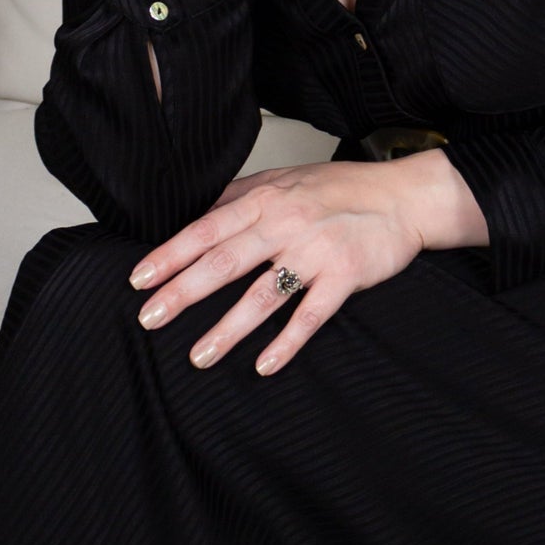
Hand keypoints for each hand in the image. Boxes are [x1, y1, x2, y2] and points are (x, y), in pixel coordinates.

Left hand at [127, 152, 488, 374]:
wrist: (404, 195)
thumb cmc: (342, 188)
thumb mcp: (287, 179)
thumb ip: (242, 196)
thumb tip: (197, 214)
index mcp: (266, 198)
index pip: (207, 228)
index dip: (171, 255)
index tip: (139, 279)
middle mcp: (286, 222)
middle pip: (225, 261)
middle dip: (183, 292)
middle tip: (150, 319)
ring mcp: (316, 250)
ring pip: (262, 295)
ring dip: (227, 329)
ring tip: (198, 357)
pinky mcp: (345, 275)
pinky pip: (310, 315)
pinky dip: (286, 343)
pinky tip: (264, 366)